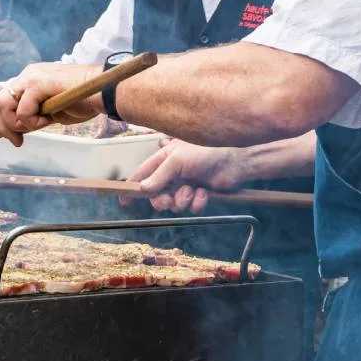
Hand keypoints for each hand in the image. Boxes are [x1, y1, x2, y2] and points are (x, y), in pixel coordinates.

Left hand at [0, 62, 100, 144]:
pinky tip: (49, 119)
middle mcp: (27, 75)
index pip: (4, 96)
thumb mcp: (49, 112)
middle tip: (18, 141)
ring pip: (5, 105)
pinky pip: (22, 110)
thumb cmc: (81, 101)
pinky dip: (32, 121)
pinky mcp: (38, 84)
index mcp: (30, 79)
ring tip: (39, 125)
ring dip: (17, 123)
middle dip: (4, 125)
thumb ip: (30, 117)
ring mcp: (31, 78)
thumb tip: (13, 131)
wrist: (100, 92)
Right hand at [128, 140, 247, 212]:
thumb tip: (143, 189)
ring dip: (182, 200)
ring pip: (175, 204)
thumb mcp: (178, 160)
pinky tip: (204, 192)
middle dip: (162, 200)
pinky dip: (197, 203)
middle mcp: (174, 174)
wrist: (236, 161)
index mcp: (164, 160)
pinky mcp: (200, 195)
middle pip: (157, 196)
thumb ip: (159, 175)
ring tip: (193, 190)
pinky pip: (191, 208)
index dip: (133, 187)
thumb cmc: (207, 151)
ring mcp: (187, 185)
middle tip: (169, 199)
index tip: (124, 201)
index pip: (142, 174)